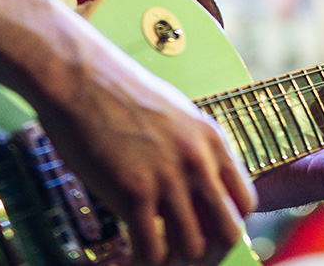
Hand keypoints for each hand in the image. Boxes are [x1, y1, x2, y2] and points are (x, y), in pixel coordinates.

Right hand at [32, 45, 255, 265]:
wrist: (78, 76)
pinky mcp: (133, 192)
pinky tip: (131, 258)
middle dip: (209, 254)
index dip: (227, 225)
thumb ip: (188, 148)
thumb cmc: (114, 90)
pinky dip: (143, 263)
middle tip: (185, 258)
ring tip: (155, 259)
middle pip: (227, 232)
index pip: (245, 202)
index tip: (206, 232)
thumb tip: (188, 183)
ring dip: (173, 262)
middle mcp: (197, 161)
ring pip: (192, 248)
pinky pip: (152, 249)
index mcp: (211, 140)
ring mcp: (168, 178)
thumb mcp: (172, 113)